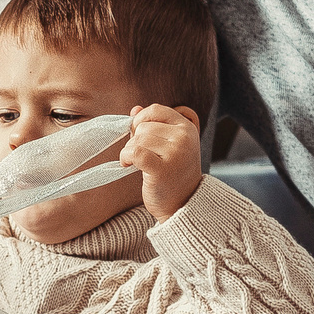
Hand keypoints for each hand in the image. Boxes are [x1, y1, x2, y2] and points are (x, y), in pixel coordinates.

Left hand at [120, 104, 204, 221]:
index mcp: (187, 128)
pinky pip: (134, 152)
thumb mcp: (169, 145)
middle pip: (144, 126)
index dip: (140, 119)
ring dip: (129, 151)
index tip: (138, 135)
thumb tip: (134, 109)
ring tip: (137, 163)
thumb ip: (154, 125)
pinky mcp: (163, 169)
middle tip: (142, 156)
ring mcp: (176, 153)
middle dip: (135, 140)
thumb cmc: (172, 173)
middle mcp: (184, 138)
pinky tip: (128, 165)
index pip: (156, 109)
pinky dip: (125, 158)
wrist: (182, 204)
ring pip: (137, 139)